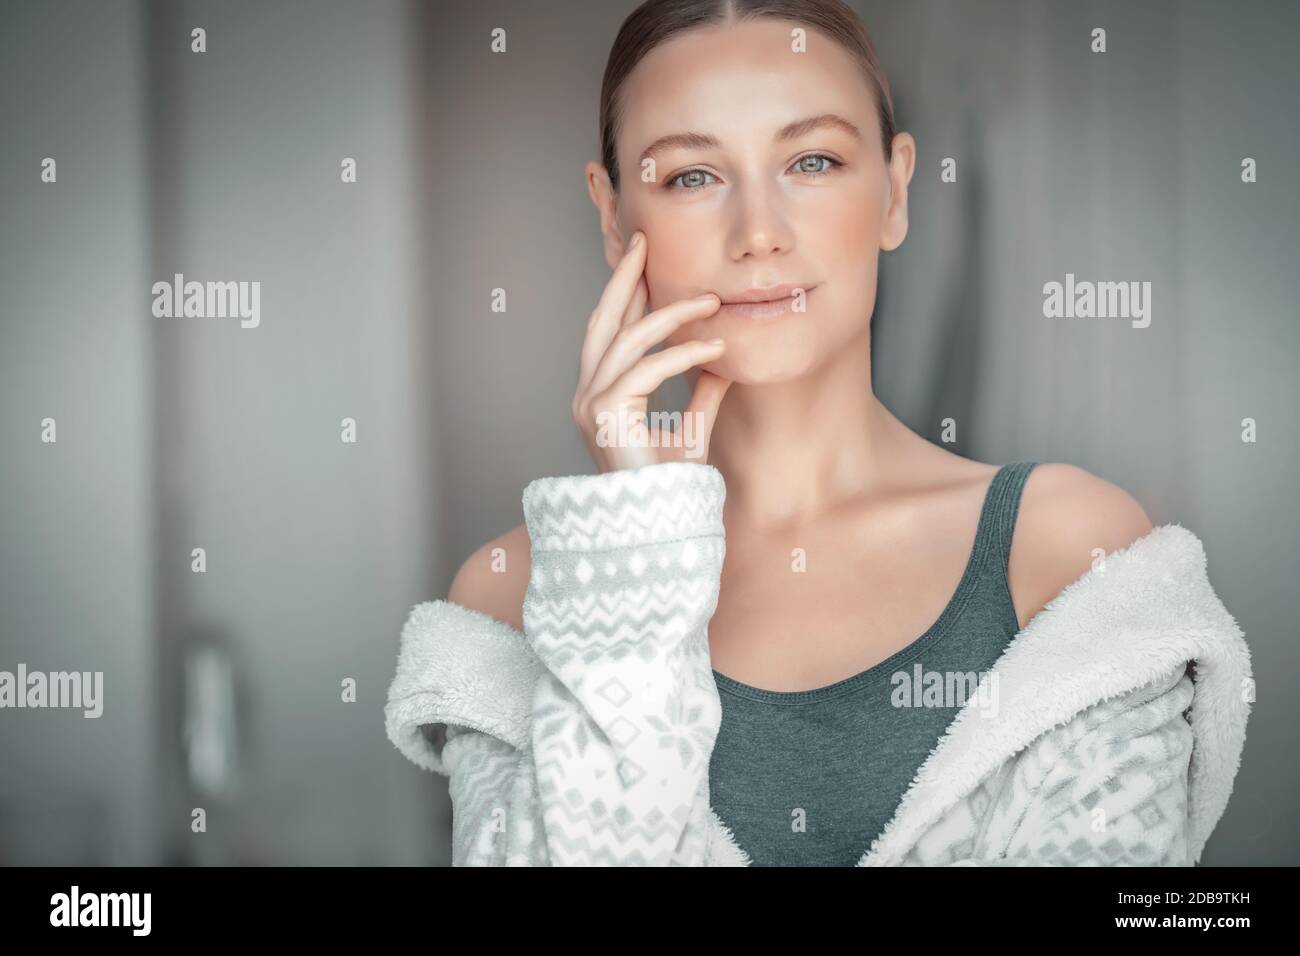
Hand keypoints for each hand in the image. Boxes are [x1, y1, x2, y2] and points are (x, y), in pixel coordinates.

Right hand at [572, 230, 732, 471]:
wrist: (658, 525)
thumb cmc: (669, 487)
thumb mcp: (691, 430)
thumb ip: (701, 395)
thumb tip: (722, 362)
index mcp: (599, 394)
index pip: (609, 331)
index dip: (625, 293)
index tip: (644, 260)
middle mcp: (587, 394)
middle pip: (603, 321)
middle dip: (624, 278)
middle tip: (643, 243)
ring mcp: (591, 404)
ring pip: (628, 340)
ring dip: (671, 315)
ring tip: (710, 301)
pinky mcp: (608, 414)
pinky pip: (647, 370)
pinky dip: (683, 355)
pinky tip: (715, 349)